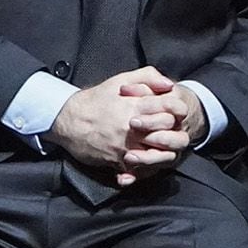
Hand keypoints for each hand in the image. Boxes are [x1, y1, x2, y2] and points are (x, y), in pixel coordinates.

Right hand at [48, 67, 199, 187]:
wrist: (68, 120)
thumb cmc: (95, 100)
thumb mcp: (120, 80)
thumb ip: (148, 76)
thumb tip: (169, 85)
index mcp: (137, 106)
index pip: (172, 109)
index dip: (179, 111)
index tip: (178, 113)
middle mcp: (134, 128)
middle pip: (169, 135)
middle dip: (175, 134)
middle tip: (174, 133)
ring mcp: (126, 146)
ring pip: (158, 156)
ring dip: (164, 154)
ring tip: (164, 149)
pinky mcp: (117, 161)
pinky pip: (138, 171)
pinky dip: (145, 170)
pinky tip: (148, 163)